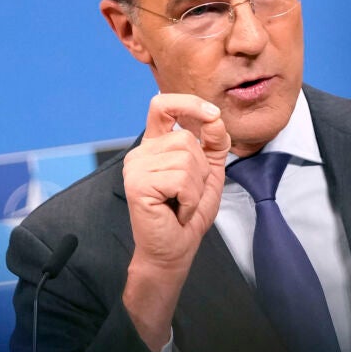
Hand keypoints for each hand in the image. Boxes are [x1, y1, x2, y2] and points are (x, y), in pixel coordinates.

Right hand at [121, 94, 229, 351]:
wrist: (175, 248)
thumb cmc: (189, 211)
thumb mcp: (210, 170)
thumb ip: (213, 142)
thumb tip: (214, 116)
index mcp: (156, 145)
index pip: (163, 106)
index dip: (188, 103)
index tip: (212, 114)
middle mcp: (142, 152)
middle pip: (187, 138)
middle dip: (201, 170)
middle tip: (188, 194)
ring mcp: (136, 167)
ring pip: (187, 159)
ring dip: (195, 188)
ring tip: (181, 203)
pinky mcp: (137, 183)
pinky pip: (181, 179)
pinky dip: (189, 199)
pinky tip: (177, 210)